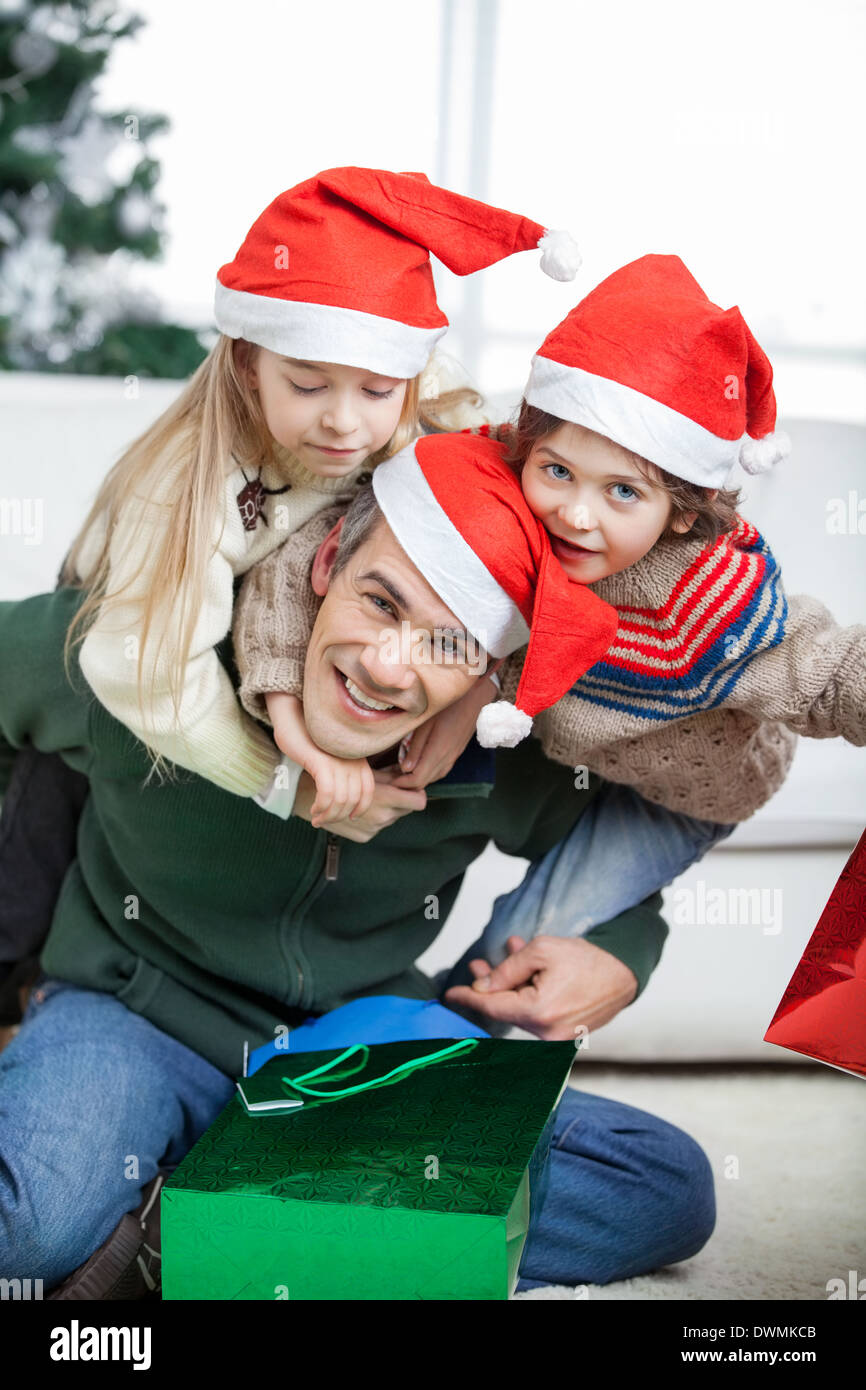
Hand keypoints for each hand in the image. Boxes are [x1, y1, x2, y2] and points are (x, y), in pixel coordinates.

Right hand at [292, 767, 426, 841]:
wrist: (307, 796)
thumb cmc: (338, 773)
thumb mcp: (366, 771)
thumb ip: (390, 775)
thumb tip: (410, 775)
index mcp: (386, 797)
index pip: (419, 801)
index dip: (417, 793)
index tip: (409, 787)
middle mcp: (383, 815)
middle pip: (406, 810)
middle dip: (399, 800)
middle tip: (386, 790)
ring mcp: (374, 828)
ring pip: (391, 818)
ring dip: (383, 809)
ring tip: (367, 800)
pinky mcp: (364, 837)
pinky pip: (376, 827)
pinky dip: (369, 819)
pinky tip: (356, 811)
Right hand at [303, 745, 375, 828]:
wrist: (293, 722)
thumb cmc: (311, 744)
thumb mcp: (334, 759)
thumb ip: (343, 775)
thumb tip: (344, 803)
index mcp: (359, 760)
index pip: (368, 791)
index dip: (361, 808)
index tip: (350, 818)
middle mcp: (352, 761)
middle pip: (353, 800)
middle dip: (338, 817)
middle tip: (323, 821)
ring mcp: (339, 762)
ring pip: (340, 800)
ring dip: (328, 816)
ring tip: (317, 819)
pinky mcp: (322, 763)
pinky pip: (327, 794)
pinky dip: (321, 807)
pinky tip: (314, 810)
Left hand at [392, 661, 501, 789]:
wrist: (476, 698)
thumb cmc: (448, 705)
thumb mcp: (425, 722)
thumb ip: (415, 746)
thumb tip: (404, 768)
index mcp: (438, 752)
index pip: (417, 779)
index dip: (402, 784)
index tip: (389, 779)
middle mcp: (447, 759)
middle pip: (425, 782)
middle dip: (407, 783)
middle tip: (390, 775)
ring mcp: (454, 756)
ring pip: (434, 777)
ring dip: (418, 778)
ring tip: (401, 771)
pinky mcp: (457, 752)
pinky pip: (441, 769)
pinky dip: (428, 772)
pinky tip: (419, 763)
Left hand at [444, 934, 637, 1040]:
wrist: (624, 975)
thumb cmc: (588, 961)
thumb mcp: (541, 951)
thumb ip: (508, 969)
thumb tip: (483, 985)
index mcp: (539, 1013)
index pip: (492, 1007)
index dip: (469, 998)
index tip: (451, 994)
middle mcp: (546, 1034)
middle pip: (505, 1010)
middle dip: (490, 986)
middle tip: (477, 965)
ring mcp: (555, 1040)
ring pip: (520, 1011)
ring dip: (510, 986)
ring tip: (507, 956)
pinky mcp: (563, 1038)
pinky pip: (535, 1015)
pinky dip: (526, 994)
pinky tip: (523, 973)